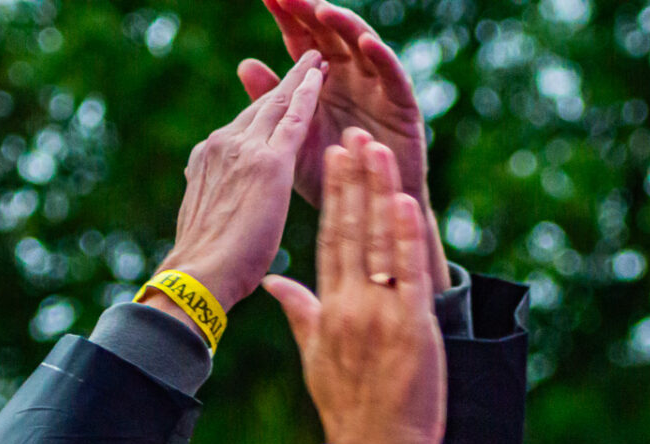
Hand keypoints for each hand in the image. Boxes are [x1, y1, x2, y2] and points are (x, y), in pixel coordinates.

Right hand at [148, 53, 323, 326]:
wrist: (198, 275)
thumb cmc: (206, 268)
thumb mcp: (207, 220)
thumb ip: (216, 200)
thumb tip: (217, 208)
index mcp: (207, 160)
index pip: (243, 126)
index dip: (263, 108)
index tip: (276, 96)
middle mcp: (222, 145)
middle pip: (260, 108)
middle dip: (284, 84)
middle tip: (306, 62)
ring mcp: (244, 150)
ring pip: (278, 106)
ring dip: (300, 80)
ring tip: (318, 62)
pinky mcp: (269, 162)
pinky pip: (294, 119)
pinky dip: (309, 94)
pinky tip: (322, 76)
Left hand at [239, 1, 446, 283]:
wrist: (369, 216)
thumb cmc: (333, 175)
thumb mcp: (294, 140)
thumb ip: (275, 104)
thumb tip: (245, 63)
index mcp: (323, 82)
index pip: (302, 41)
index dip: (286, 17)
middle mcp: (352, 78)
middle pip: (332, 35)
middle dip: (311, 12)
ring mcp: (379, 90)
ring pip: (363, 47)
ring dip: (345, 26)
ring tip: (323, 9)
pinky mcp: (404, 108)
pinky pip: (394, 77)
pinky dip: (381, 58)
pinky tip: (365, 42)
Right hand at [265, 130, 444, 443]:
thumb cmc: (351, 413)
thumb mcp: (316, 359)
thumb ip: (301, 313)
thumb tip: (277, 284)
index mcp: (328, 312)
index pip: (330, 241)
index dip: (334, 196)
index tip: (335, 157)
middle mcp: (350, 308)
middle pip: (351, 232)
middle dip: (354, 180)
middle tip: (354, 134)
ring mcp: (380, 317)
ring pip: (380, 244)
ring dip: (380, 194)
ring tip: (379, 152)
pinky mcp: (411, 330)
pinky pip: (409, 274)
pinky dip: (407, 237)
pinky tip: (404, 201)